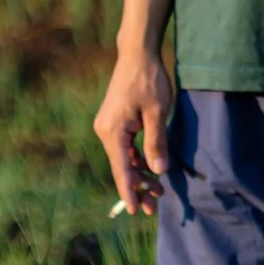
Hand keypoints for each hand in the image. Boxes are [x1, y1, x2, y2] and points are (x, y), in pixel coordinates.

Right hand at [92, 47, 173, 215]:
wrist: (137, 53)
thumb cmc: (149, 80)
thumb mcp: (157, 112)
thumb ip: (156, 142)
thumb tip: (158, 172)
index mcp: (113, 131)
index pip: (121, 168)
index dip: (130, 191)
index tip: (136, 211)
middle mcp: (105, 131)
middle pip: (122, 166)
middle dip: (138, 187)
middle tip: (155, 207)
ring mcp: (108, 126)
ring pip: (124, 158)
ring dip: (140, 173)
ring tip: (158, 192)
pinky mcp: (115, 121)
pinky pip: (125, 147)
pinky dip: (137, 159)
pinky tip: (150, 169)